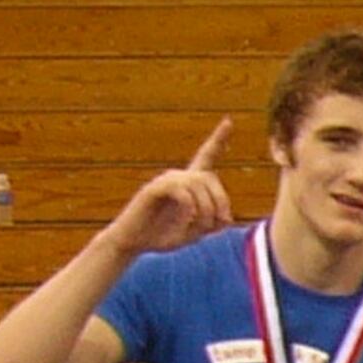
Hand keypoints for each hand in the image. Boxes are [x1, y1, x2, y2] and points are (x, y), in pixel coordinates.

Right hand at [109, 119, 237, 257]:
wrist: (133, 242)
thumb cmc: (162, 236)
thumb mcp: (194, 232)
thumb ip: (213, 224)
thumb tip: (226, 218)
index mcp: (189, 184)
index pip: (206, 156)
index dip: (218, 139)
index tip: (229, 121)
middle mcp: (178, 177)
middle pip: (209, 177)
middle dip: (221, 201)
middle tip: (219, 224)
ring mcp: (165, 181)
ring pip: (197, 185)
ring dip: (205, 210)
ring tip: (198, 227)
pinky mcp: (153, 189)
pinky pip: (182, 193)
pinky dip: (189, 211)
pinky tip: (185, 223)